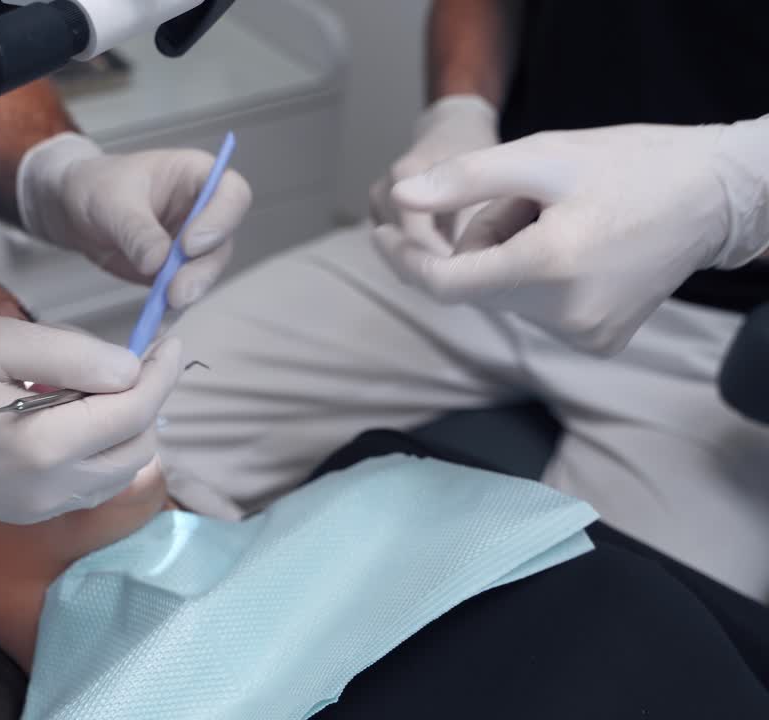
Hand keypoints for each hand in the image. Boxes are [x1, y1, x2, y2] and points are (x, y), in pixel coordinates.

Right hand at [0, 317, 183, 523]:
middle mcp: (51, 490)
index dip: (161, 373)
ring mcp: (42, 510)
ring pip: (123, 472)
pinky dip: (105, 453)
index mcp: (45, 446)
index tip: (170, 342)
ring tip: (102, 389)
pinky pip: (93, 486)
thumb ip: (73, 354)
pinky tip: (80, 420)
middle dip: (147, 401)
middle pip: (139, 446)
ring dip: (129, 429)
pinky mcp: (32, 515)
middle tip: (132, 362)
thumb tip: (130, 369)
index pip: (135, 411)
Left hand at [18, 133, 252, 308]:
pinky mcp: (176, 270)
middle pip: (223, 242)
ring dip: (189, 290)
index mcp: (196, 176)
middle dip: (202, 270)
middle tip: (176, 292)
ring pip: (207, 271)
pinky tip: (156, 319)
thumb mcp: (111, 201)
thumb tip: (158, 263)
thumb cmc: (96, 186)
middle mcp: (202, 210)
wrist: (72, 208)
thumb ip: (136, 230)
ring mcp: (192, 242)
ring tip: (163, 305)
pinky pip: (183, 290)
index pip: (232, 194)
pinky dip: (171, 307)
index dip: (220, 221)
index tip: (187, 246)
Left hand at [376, 118, 768, 354]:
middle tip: (530, 201)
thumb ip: (464, 181)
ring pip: (504, 296)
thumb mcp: (541, 157)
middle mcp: (565, 315)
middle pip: (476, 283)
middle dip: (483, 239)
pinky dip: (537, 278)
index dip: (403, 259)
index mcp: (548, 267)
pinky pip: (535, 311)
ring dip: (511, 257)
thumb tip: (401, 198)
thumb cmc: (629, 165)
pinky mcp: (597, 343)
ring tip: (564, 220)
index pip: (444, 283)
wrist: (712, 197)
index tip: (379, 233)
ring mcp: (584, 335)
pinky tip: (580, 248)